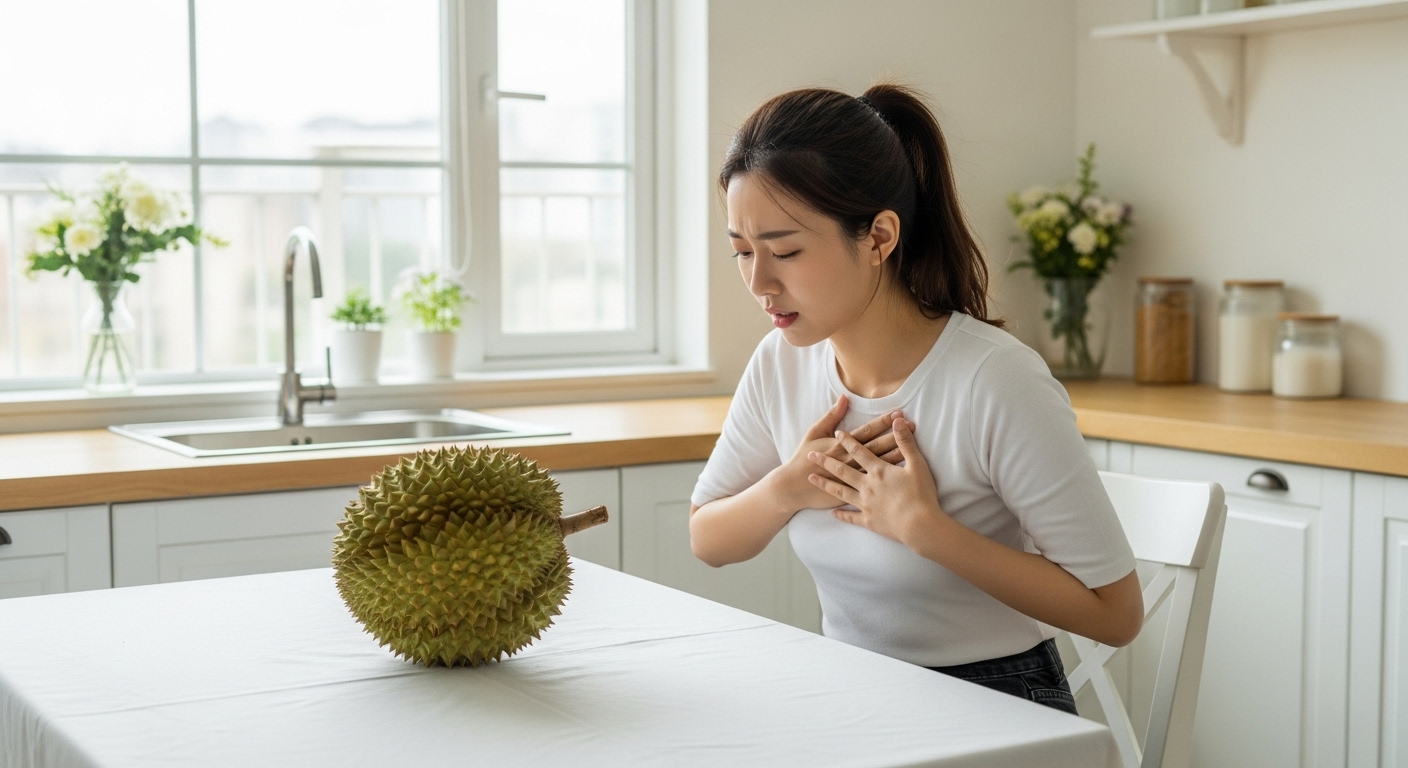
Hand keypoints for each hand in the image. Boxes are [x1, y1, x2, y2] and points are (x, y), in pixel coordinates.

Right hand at [774, 395, 912, 511]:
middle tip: (912, 426)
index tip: (899, 414)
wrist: (795, 486)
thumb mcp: (814, 432)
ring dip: (896, 452)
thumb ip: (831, 415)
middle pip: (877, 445)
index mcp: (841, 444)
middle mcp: (850, 459)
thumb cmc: (803, 457)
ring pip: (879, 463)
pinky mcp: (853, 490)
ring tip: (912, 444)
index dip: (884, 422)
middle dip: (895, 435)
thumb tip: (844, 398)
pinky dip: (888, 476)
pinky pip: (874, 482)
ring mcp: (852, 476)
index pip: (867, 431)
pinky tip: (902, 471)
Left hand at [806, 416, 943, 547]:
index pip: (859, 451)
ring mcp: (865, 504)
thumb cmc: (920, 494)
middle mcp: (867, 485)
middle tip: (811, 455)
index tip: (837, 434)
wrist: (919, 525)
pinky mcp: (868, 521)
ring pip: (840, 492)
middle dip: (826, 461)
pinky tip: (832, 513)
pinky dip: (841, 515)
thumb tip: (898, 420)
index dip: (848, 441)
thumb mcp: (917, 464)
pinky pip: (851, 517)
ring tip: (812, 478)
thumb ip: (905, 442)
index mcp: (878, 471)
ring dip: (825, 484)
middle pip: (843, 470)